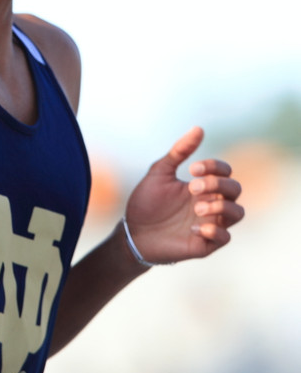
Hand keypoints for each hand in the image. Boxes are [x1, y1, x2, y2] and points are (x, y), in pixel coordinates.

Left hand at [124, 126, 243, 265]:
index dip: (215, 166)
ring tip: (197, 207)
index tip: (192, 169)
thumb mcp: (160, 172)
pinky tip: (193, 227)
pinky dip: (215, 230)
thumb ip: (179, 151)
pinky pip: (225, 238)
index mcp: (203, 185)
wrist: (133, 233)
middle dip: (217, 184)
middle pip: (235, 189)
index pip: (226, 171)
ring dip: (221, 206)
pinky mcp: (205, 244)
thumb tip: (199, 128)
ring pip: (238, 213)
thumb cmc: (147, 201)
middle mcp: (211, 203)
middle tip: (192, 187)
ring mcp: (210, 223)